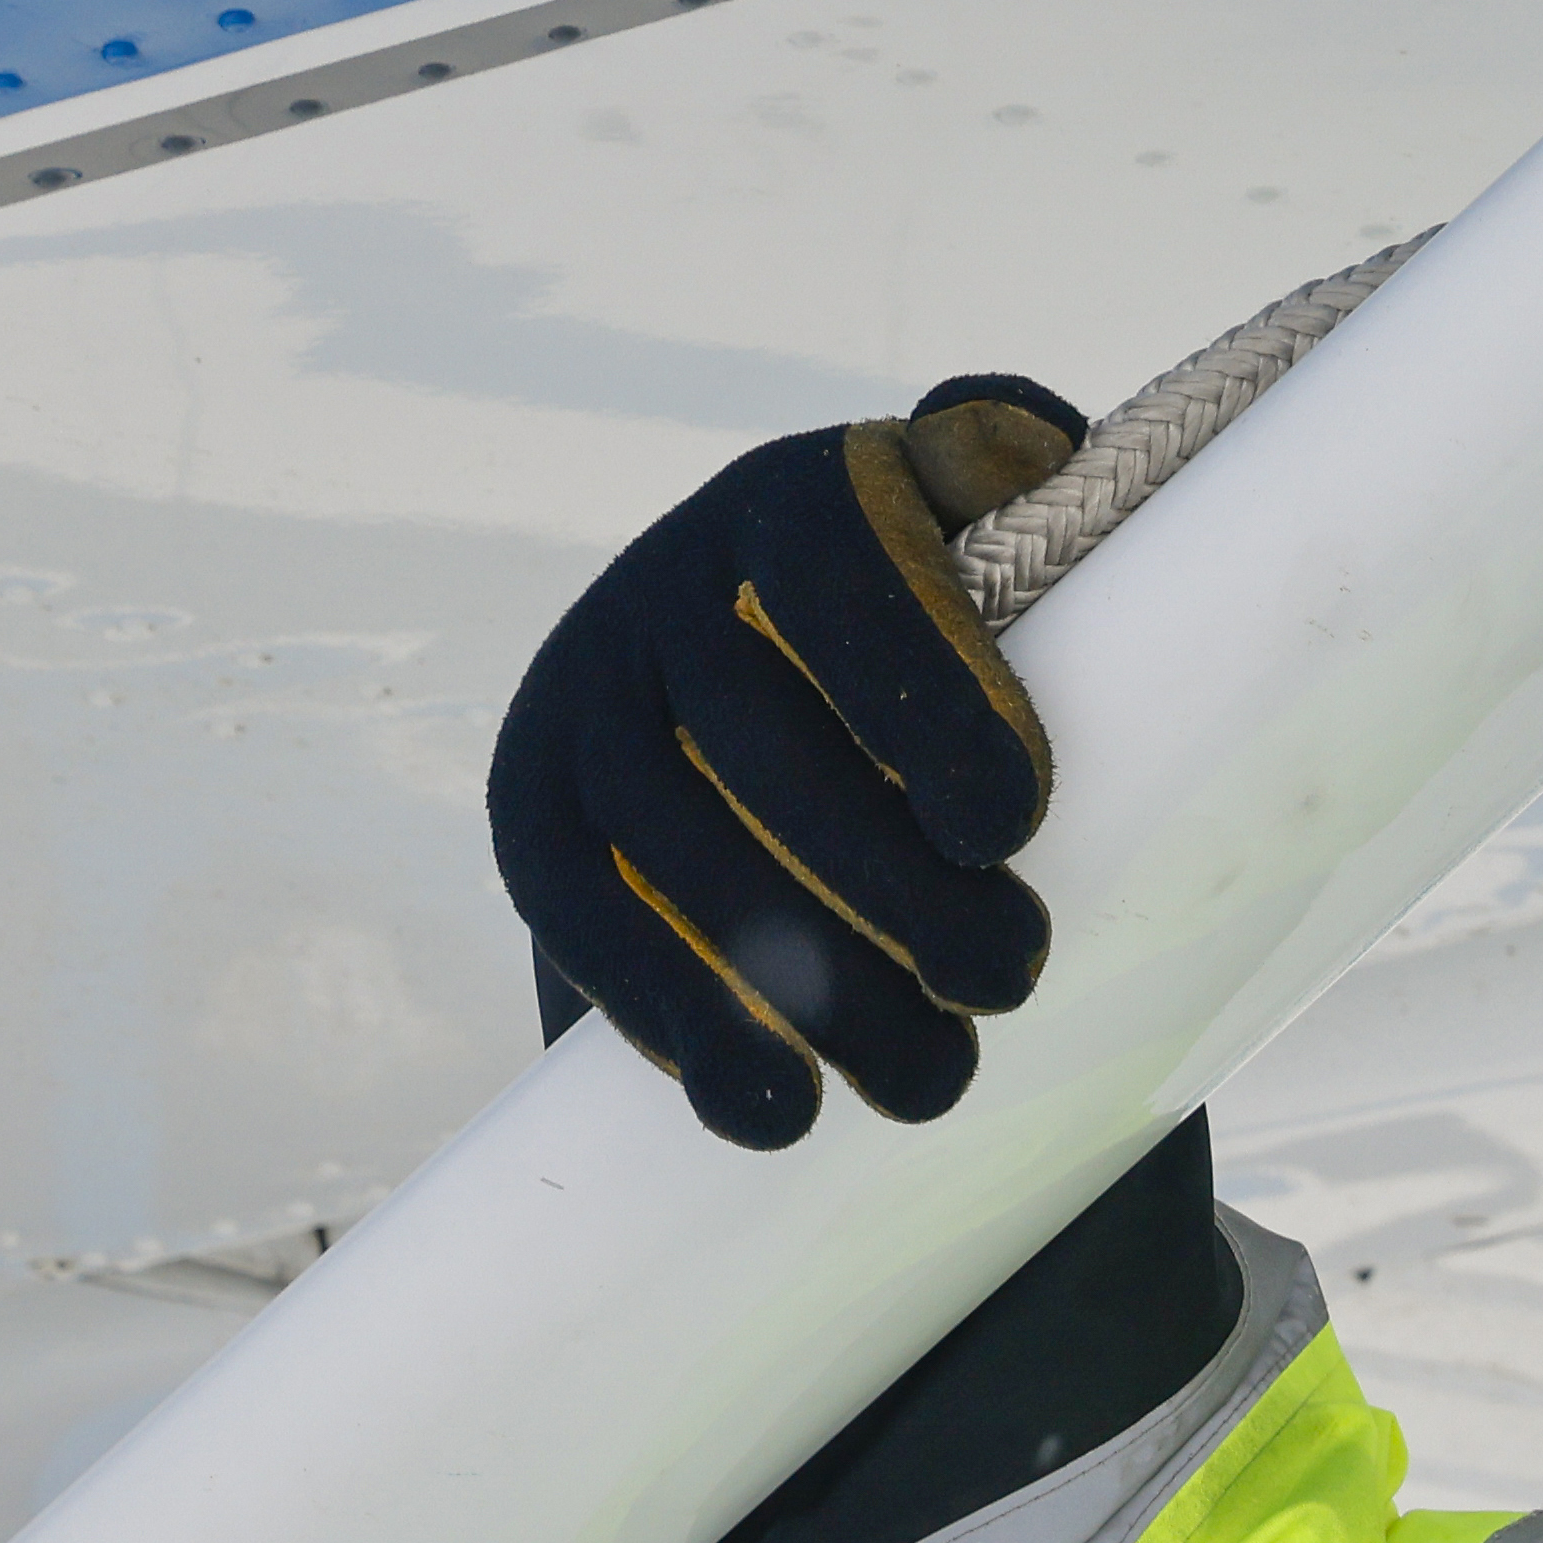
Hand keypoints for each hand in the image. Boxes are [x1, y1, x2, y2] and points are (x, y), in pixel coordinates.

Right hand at [488, 380, 1087, 1147]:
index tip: (1007, 827)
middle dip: (887, 881)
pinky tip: (769, 1110)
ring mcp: (584, 700)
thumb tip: (1009, 432)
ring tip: (934, 1081)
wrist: (776, 690)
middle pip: (757, 743)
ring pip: (674, 847)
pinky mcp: (534, 813)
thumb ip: (1009, 475)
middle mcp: (665, 589)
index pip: (839, 578)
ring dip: (802, 981)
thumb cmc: (950, 622)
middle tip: (1007, 979)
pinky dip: (673, 1021)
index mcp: (794, 504)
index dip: (917, 697)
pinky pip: (584, 915)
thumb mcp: (990, 529)